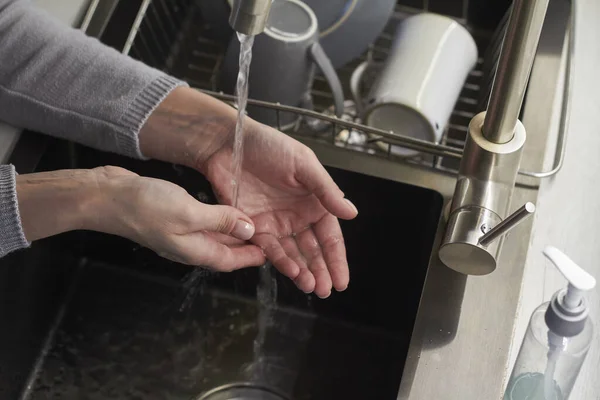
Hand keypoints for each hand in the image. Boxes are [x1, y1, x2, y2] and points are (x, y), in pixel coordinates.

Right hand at [16, 167, 265, 270]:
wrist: (106, 196)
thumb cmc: (144, 207)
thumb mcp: (190, 213)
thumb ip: (220, 221)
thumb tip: (248, 230)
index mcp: (194, 250)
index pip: (230, 260)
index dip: (252, 257)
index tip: (272, 252)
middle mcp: (188, 245)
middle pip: (224, 250)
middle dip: (246, 246)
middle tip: (268, 236)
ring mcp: (178, 233)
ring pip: (213, 236)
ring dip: (232, 231)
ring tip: (252, 222)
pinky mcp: (171, 218)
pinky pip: (201, 222)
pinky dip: (216, 218)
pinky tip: (223, 209)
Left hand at [140, 88, 358, 297]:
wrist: (228, 144)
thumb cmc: (268, 146)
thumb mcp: (304, 165)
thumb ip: (326, 191)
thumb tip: (351, 213)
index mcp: (313, 202)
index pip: (329, 236)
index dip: (337, 258)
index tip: (342, 280)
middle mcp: (296, 216)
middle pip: (313, 250)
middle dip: (321, 271)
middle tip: (326, 290)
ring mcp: (275, 224)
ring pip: (293, 254)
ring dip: (303, 271)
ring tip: (311, 286)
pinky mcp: (253, 227)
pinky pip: (269, 250)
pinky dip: (281, 262)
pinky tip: (292, 271)